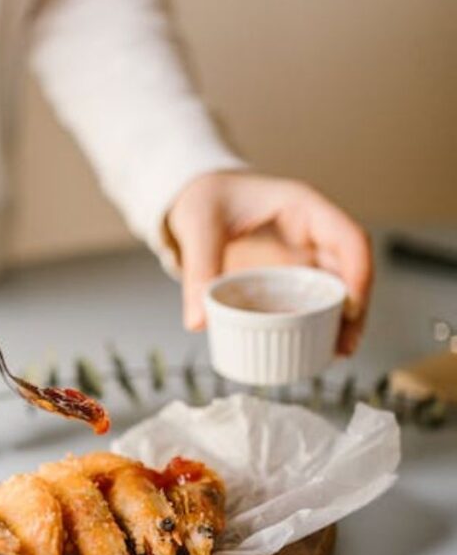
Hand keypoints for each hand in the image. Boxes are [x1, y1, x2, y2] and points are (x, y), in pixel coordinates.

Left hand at [166, 171, 372, 355]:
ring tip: (334, 356)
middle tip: (344, 348)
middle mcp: (311, 234)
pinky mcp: (286, 277)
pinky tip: (314, 351)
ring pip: (335, 290)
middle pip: (350, 272)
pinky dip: (316, 325)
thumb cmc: (205, 199)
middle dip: (354, 311)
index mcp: (303, 209)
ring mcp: (301, 256)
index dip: (359, 274)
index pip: (349, 239)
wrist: (197, 198)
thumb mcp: (199, 226)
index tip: (351, 310)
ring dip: (341, 323)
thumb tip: (196, 322)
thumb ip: (198, 269)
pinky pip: (310, 301)